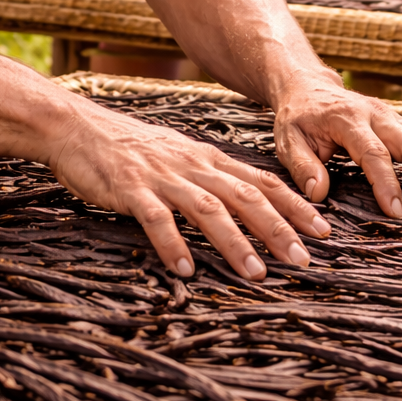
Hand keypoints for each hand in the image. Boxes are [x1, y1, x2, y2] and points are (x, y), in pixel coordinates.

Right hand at [48, 97, 326, 280]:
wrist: (78, 128)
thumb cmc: (130, 149)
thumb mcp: (179, 156)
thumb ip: (210, 177)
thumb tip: (247, 201)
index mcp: (207, 159)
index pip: (261, 182)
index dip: (294, 205)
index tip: (323, 230)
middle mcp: (192, 166)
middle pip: (244, 197)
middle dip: (278, 228)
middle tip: (304, 259)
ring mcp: (162, 177)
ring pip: (208, 208)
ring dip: (235, 242)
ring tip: (257, 273)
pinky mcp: (130, 189)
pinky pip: (156, 218)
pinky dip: (173, 244)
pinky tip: (186, 270)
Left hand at [271, 78, 401, 221]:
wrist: (308, 86)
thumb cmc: (298, 118)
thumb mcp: (286, 139)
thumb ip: (302, 165)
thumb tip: (319, 193)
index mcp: (347, 119)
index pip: (373, 152)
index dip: (386, 182)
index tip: (396, 212)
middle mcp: (377, 114)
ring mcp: (394, 116)